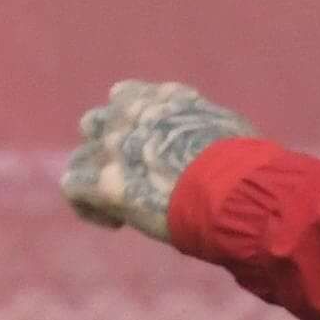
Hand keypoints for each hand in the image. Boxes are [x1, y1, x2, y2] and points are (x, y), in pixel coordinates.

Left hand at [62, 80, 255, 236]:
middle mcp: (130, 116)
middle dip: (108, 150)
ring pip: (81, 158)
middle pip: (96, 124)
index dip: (132, 124)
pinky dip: (88, 208)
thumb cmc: (246, 167)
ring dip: (95, 180)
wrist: (237, 192)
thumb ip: (201, 125)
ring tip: (120, 208)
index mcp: (160, 100)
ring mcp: (113, 150)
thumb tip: (208, 138)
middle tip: (132, 178)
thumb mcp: (227, 129)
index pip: (125, 96)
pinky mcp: (104, 186)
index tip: (149, 147)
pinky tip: (114, 223)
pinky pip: (74, 189)